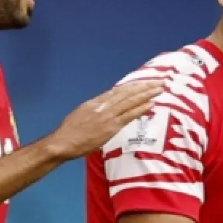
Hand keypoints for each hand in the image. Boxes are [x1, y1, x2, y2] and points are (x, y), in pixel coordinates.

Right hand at [47, 80, 164, 159]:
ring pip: (130, 101)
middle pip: (128, 92)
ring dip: (147, 94)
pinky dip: (140, 109)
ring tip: (160, 89)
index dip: (133, 86)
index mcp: (95, 102)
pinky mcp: (110, 127)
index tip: (145, 82)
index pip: (118, 91)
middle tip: (160, 81)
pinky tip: (151, 104)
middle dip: (145, 86)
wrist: (62, 142)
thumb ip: (94, 109)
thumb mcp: (81, 114)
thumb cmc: (69, 132)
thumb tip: (104, 107)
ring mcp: (107, 116)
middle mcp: (103, 106)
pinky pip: (128, 116)